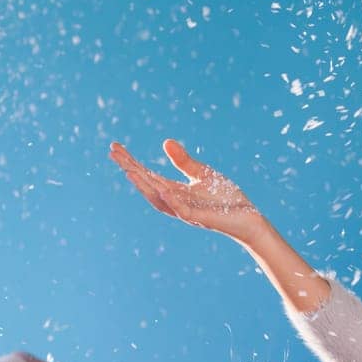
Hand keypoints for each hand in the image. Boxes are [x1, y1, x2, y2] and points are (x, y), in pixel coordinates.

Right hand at [109, 139, 267, 243]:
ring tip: (128, 170)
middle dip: (130, 169)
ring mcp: (186, 212)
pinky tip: (160, 188)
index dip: (131, 162)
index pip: (148, 175)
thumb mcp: (203, 174)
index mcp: (175, 191)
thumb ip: (184, 161)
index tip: (115, 147)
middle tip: (113, 153)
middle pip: (147, 185)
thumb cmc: (225, 199)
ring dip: (143, 185)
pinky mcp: (201, 219)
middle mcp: (176, 202)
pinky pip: (181, 210)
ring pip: (159, 199)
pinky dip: (170, 200)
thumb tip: (165, 142)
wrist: (249, 219)